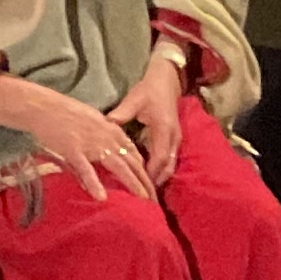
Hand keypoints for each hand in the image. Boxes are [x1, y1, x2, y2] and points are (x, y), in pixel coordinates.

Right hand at [0, 75, 149, 203]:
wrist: (42, 106)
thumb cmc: (64, 113)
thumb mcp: (91, 122)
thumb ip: (102, 138)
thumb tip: (109, 156)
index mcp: (111, 130)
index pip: (134, 153)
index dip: (144, 171)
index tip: (151, 186)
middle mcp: (106, 137)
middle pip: (132, 162)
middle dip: (146, 182)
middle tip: (155, 200)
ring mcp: (91, 144)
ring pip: (118, 166)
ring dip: (132, 184)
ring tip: (143, 200)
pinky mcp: (73, 150)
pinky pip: (86, 169)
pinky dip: (94, 183)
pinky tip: (102, 197)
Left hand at [107, 45, 185, 192]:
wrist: (167, 79)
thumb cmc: (149, 89)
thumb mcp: (134, 99)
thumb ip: (120, 114)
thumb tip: (105, 126)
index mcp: (163, 128)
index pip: (159, 158)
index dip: (149, 174)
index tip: (137, 186)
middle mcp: (173, 137)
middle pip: (167, 168)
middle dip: (155, 184)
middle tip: (143, 200)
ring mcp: (175, 139)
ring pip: (170, 166)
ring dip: (158, 180)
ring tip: (146, 195)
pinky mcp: (173, 139)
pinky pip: (169, 161)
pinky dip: (160, 172)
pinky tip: (148, 180)